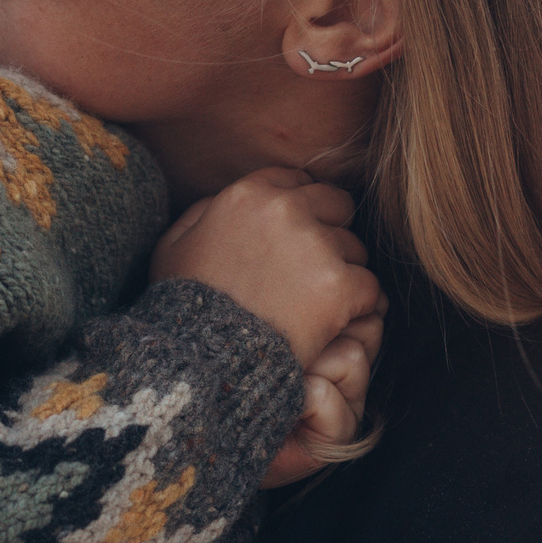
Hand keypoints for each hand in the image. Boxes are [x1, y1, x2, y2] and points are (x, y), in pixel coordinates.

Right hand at [151, 169, 384, 487]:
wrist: (204, 360)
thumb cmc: (184, 305)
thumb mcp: (172, 246)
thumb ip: (203, 211)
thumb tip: (226, 199)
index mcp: (248, 194)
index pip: (297, 181)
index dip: (301, 209)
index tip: (297, 236)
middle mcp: (286, 209)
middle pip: (336, 206)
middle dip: (330, 233)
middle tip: (313, 271)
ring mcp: (316, 246)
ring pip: (356, 249)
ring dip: (343, 272)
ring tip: (316, 305)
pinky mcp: (339, 285)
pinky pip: (369, 288)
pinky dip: (357, 307)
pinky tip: (334, 324)